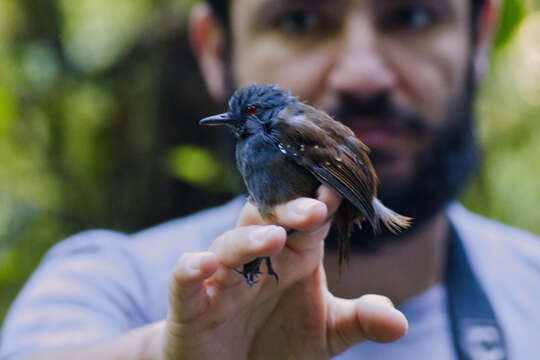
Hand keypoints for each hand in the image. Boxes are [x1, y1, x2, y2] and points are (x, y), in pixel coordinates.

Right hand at [160, 186, 406, 359]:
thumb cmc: (278, 342)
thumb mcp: (326, 332)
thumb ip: (360, 320)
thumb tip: (398, 321)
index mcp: (293, 255)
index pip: (308, 220)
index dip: (323, 204)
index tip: (342, 189)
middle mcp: (257, 258)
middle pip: (266, 219)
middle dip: (288, 209)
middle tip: (316, 206)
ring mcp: (222, 279)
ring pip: (229, 244)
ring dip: (250, 238)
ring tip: (276, 237)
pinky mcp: (190, 304)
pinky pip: (184, 279)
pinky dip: (190, 269)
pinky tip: (202, 264)